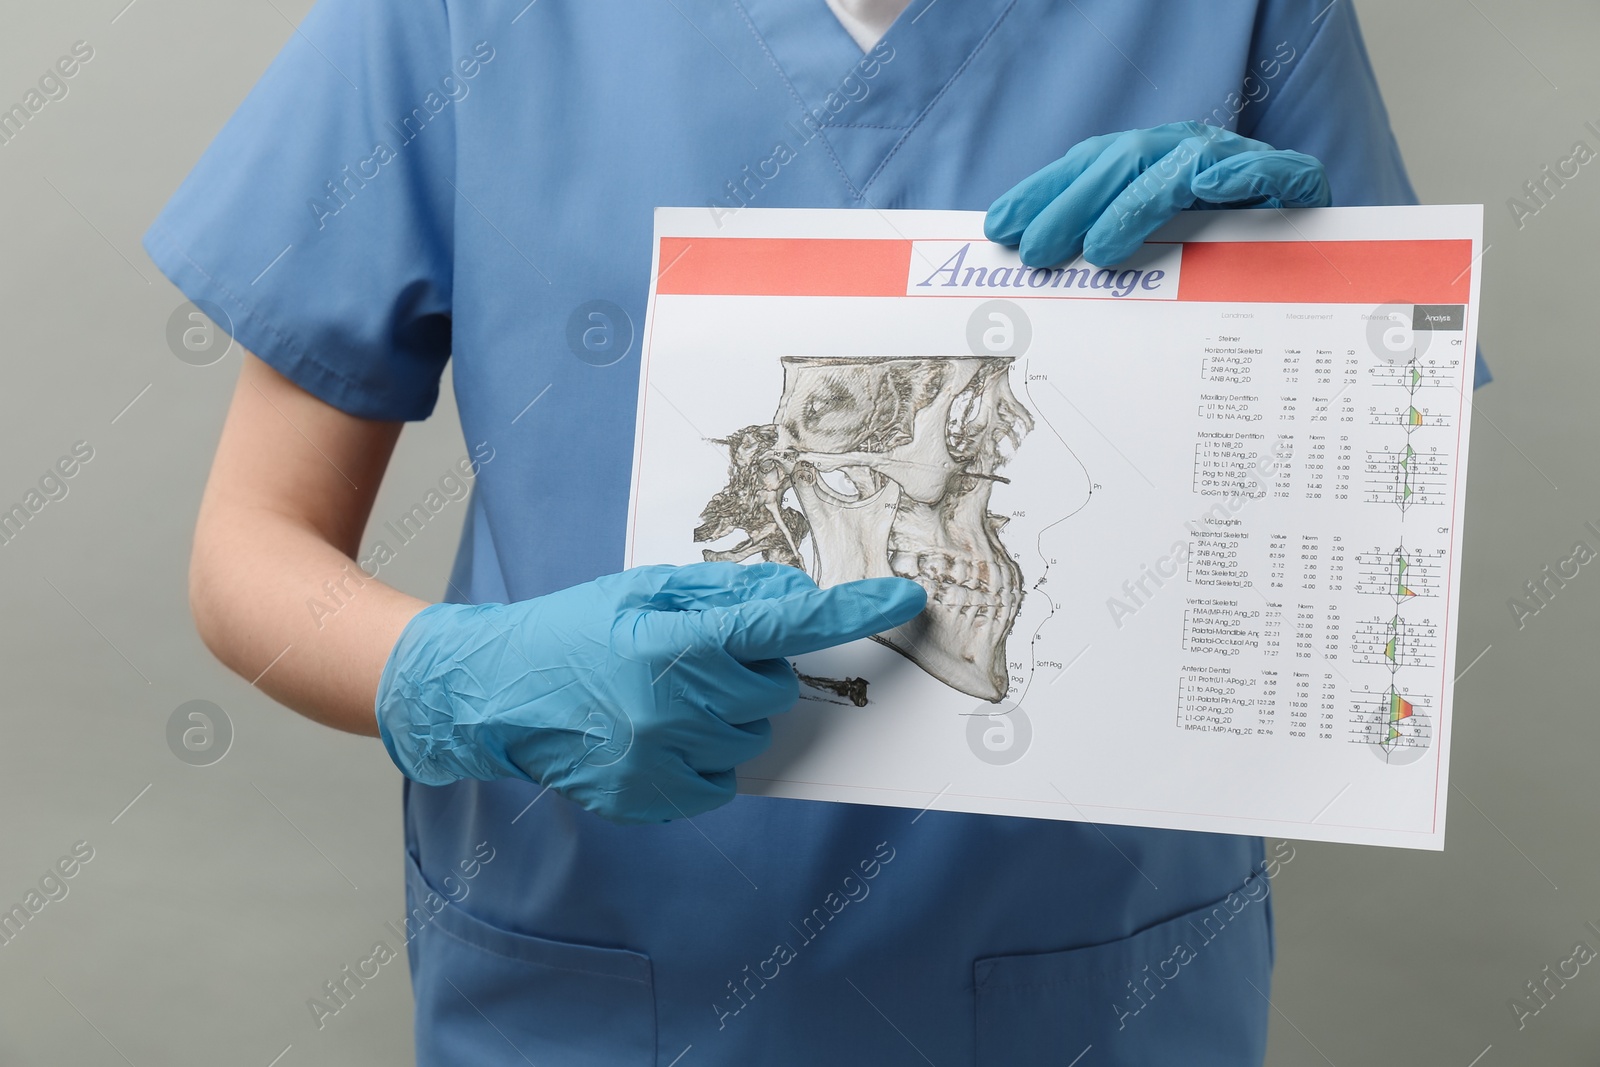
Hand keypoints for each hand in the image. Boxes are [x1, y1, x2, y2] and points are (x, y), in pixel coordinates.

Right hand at [374, 562, 925, 823]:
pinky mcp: (650, 799)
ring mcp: (661, 759)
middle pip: (772, 689)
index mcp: (672, 642)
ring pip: (752, 739)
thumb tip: (794, 597)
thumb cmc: (572, 630)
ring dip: (729, 716)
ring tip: (668, 697)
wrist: (496, 691)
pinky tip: (659, 733)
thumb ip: (722, 594)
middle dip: (750, 670)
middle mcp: (673, 705)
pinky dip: (706, 758)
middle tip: (695, 658)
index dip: (850, 612)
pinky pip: (722, 781)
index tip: (902, 600)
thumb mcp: (643, 591)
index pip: (783, 626)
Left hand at [985, 121, 1330, 267]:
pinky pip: (1273, 171)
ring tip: (1104, 248)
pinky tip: (1218, 187)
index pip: (1088, 165)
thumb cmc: (1217, 255)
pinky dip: (1246, 174)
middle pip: (1125, 162)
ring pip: (1181, 166)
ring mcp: (1237, 161)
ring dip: (1138, 204)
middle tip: (1041, 252)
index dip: (1044, 191)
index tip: (1001, 226)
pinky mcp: (1292, 182)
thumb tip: (1033, 257)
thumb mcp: (1151, 249)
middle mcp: (1188, 151)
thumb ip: (1102, 244)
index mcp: (1151, 161)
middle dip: (1076, 205)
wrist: (1310, 250)